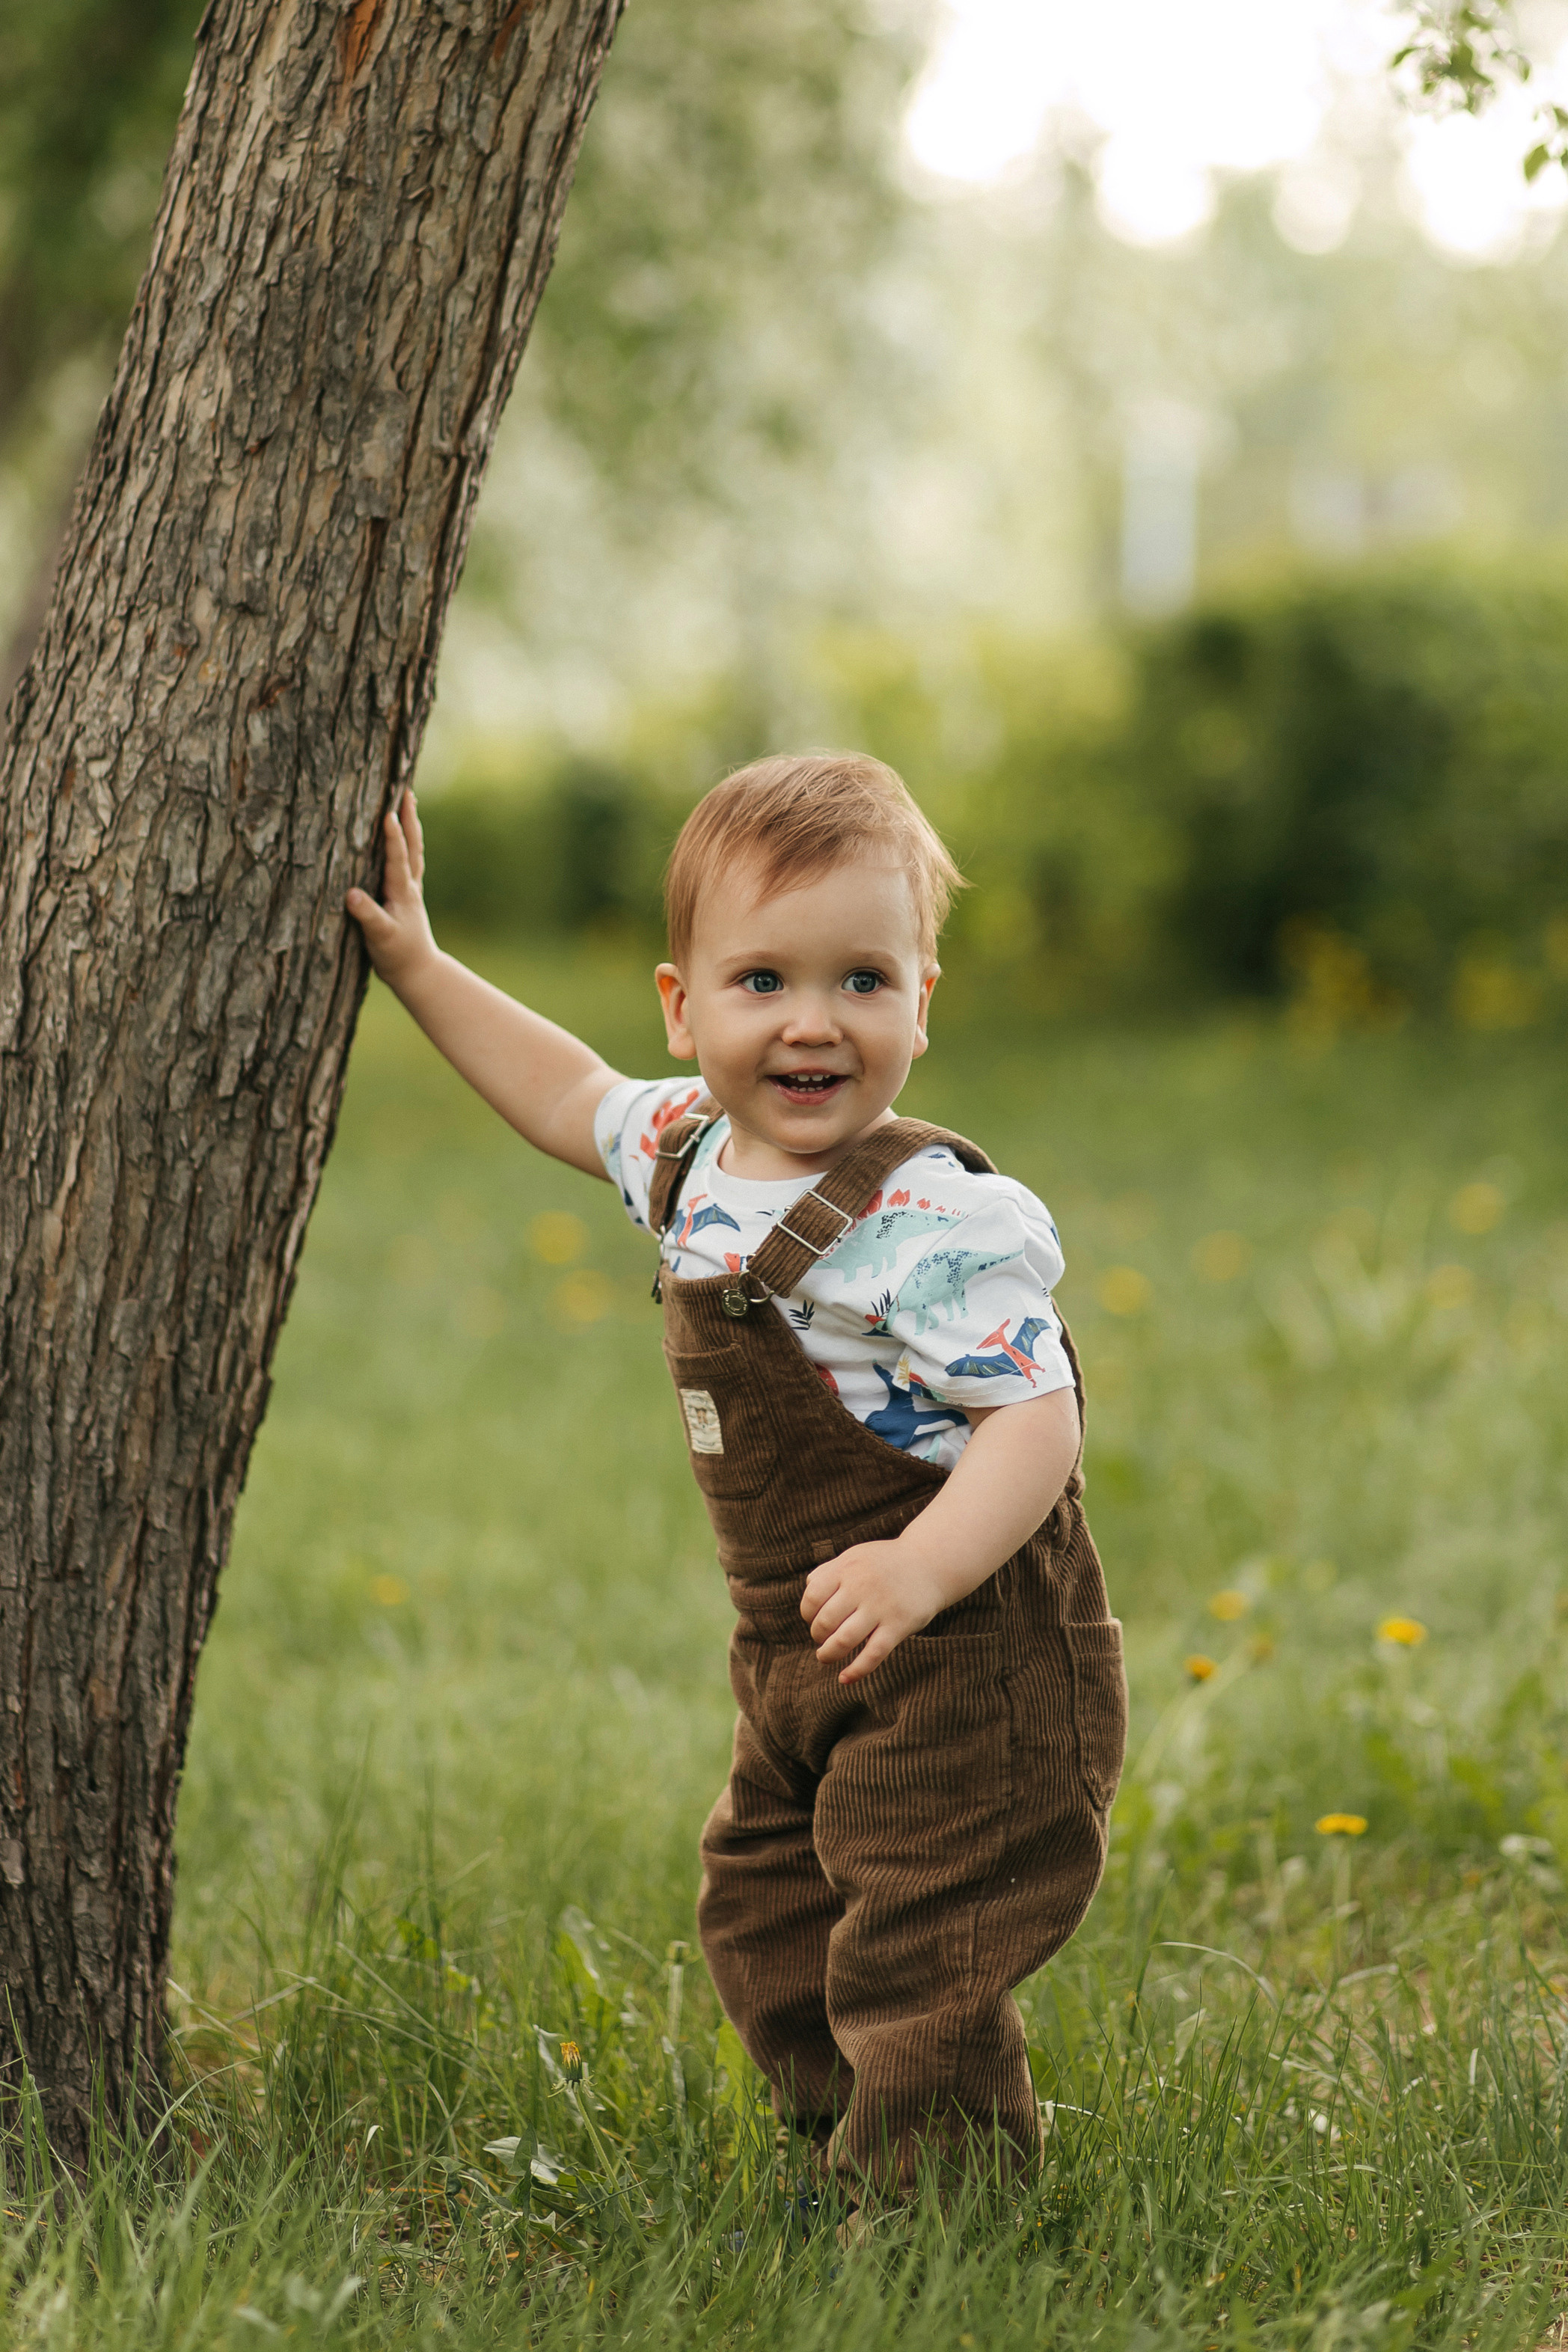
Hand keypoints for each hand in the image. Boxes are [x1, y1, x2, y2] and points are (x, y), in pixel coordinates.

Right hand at [346, 791, 438, 989]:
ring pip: (414, 852)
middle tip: (407, 791)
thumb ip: (368, 917)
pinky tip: (404, 839)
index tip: (388, 812)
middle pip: (412, 846)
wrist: (418, 972)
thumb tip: (352, 895)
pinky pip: (409, 863)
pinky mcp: (407, 898)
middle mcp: (410, 887)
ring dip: (411, 827)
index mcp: (402, 892)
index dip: (393, 836)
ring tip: (408, 804)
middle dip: (409, 819)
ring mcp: (411, 891)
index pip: (397, 858)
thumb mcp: (381, 939)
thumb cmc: (397, 956)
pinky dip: (408, 845)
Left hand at [800, 1538, 948, 1683]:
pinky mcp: (899, 1625)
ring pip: (844, 1640)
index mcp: (847, 1568)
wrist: (930, 1565)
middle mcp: (862, 1586)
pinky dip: (856, 1671)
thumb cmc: (884, 1564)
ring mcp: (881, 1607)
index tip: (813, 1619)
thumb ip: (828, 1571)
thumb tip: (808, 1592)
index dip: (807, 1614)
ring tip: (825, 1656)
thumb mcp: (855, 1557)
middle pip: (825, 1622)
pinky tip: (844, 1679)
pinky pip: (873, 1655)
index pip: (812, 1597)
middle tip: (821, 1638)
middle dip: (817, 1636)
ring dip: (828, 1654)